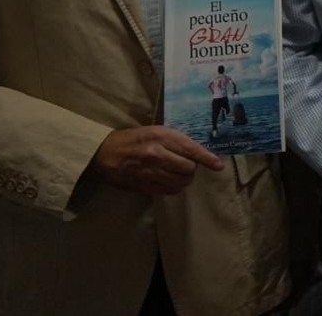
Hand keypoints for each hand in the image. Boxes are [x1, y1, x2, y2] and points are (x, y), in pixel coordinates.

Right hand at [88, 126, 223, 194]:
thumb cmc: (132, 139)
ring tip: (179, 172)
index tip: (218, 165)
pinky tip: (172, 181)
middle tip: (187, 164)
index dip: (207, 158)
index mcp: (160, 136)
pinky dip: (175, 187)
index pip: (191, 149)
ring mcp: (149, 172)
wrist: (103, 154)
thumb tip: (198, 152)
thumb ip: (175, 140)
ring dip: (185, 178)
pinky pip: (169, 190)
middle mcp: (156, 154)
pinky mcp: (143, 186)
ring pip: (181, 181)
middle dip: (192, 168)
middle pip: (189, 168)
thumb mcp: (154, 131)